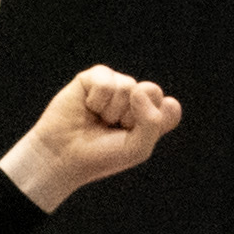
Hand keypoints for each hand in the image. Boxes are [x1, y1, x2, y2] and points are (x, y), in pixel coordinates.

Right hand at [1, 66, 181, 206]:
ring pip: (128, 86)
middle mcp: (135, 98)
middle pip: (152, 91)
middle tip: (114, 128)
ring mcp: (115, 86)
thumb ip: (152, 121)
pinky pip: (107, 81)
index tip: (133, 137)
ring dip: (111, 110)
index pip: (169, 107)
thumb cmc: (101, 156)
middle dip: (132, 115)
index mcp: (149, 116)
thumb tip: (137, 87)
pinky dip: (96, 100)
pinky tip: (87, 108)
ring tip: (97, 120)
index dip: (155, 122)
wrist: (63, 156)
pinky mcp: (94, 78)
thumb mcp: (138, 148)